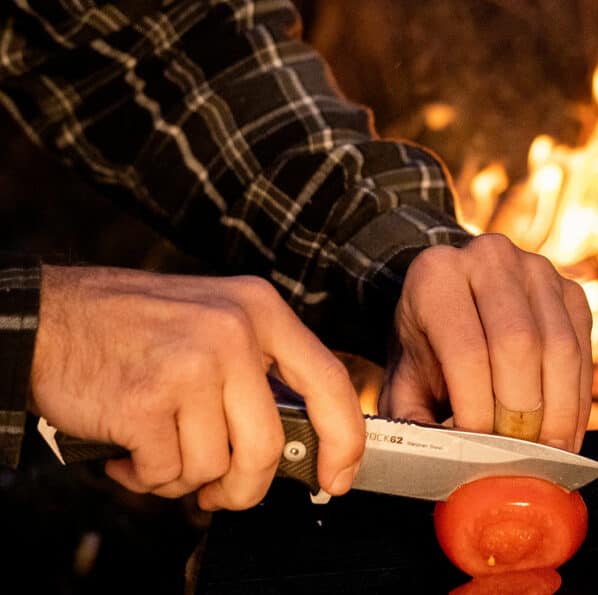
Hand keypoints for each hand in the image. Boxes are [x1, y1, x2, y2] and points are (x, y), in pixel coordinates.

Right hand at [29, 266, 364, 509]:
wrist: (47, 318)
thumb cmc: (133, 327)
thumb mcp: (214, 319)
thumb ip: (257, 371)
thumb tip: (297, 445)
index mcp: (260, 309)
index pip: (328, 381)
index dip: (343, 439)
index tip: (338, 476)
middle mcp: (234, 331)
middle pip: (268, 445)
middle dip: (244, 487)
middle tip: (218, 493)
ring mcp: (192, 364)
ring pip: (215, 465)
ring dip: (183, 476)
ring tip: (155, 447)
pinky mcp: (147, 400)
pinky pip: (167, 473)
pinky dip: (145, 476)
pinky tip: (128, 449)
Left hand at [378, 235, 592, 450]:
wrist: (452, 302)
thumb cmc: (426, 351)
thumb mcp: (403, 383)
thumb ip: (414, 426)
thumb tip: (445, 467)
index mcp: (436, 275)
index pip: (466, 350)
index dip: (477, 410)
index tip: (480, 454)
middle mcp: (489, 258)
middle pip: (519, 344)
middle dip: (522, 414)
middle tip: (517, 460)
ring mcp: (536, 269)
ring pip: (561, 348)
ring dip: (558, 412)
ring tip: (545, 455)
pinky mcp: (570, 290)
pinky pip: (584, 350)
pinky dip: (578, 401)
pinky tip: (564, 434)